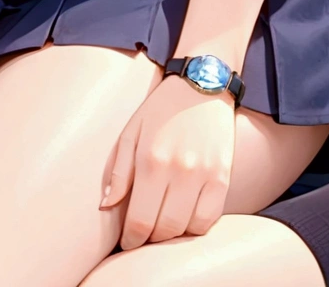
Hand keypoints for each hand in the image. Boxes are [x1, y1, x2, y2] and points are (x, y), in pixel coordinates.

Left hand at [102, 75, 236, 248]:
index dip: (131, 240)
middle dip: (150, 239)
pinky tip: (185, 218)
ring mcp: (204, 174)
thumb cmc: (161, 110)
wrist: (202, 85)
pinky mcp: (223, 176)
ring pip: (187, 229)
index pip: (139, 221)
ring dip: (172, 235)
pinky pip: (210, 220)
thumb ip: (117, 171)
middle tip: (144, 234)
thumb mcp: (131, 131)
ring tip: (162, 226)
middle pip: (163, 230)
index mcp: (150, 160)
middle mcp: (178, 170)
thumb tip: (106, 205)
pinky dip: (196, 228)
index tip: (127, 243)